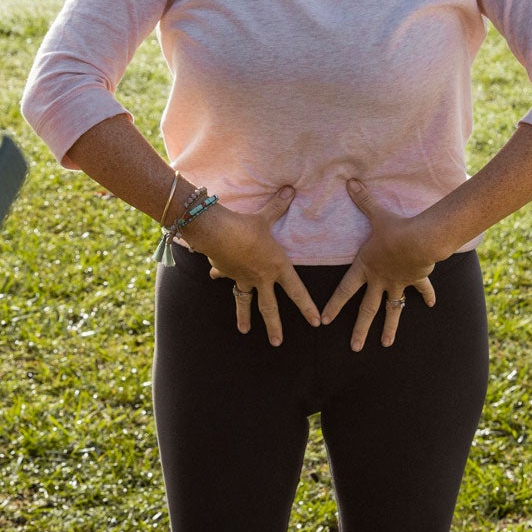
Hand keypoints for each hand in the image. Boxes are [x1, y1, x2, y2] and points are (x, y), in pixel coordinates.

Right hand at [184, 185, 320, 345]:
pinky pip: (226, 278)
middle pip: (269, 307)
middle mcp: (261, 277)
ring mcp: (242, 278)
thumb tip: (291, 189)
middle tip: (278, 342)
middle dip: (274, 326)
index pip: (297, 291)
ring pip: (245, 302)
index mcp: (277, 267)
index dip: (307, 307)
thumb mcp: (266, 216)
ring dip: (244, 317)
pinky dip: (221, 277)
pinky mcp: (227, 272)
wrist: (216, 232)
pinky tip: (216, 276)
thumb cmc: (246, 226)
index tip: (315, 322)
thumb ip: (279, 205)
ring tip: (244, 331)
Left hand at [321, 180, 443, 350]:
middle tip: (355, 347)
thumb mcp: (376, 215)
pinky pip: (420, 290)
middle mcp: (380, 280)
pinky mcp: (415, 280)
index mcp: (365, 268)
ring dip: (389, 327)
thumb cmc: (395, 230)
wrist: (421, 240)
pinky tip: (430, 306)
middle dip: (360, 330)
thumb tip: (350, 182)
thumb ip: (363, 200)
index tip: (325, 321)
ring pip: (392, 310)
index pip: (344, 290)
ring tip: (385, 343)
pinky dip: (426, 296)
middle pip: (367, 309)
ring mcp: (398, 283)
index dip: (334, 306)